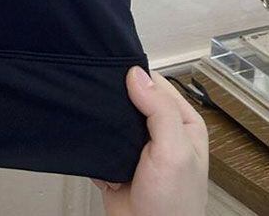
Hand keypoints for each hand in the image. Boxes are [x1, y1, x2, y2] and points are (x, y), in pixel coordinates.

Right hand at [93, 67, 208, 215]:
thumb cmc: (173, 206)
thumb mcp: (174, 151)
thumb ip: (160, 111)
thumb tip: (137, 74)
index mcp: (182, 122)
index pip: (155, 84)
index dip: (135, 77)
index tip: (114, 72)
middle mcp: (160, 130)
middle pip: (131, 97)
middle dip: (114, 98)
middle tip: (98, 95)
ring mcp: (137, 144)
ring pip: (113, 115)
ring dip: (101, 119)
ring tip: (93, 119)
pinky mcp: (116, 157)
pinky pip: (99, 137)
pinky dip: (93, 138)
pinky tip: (92, 141)